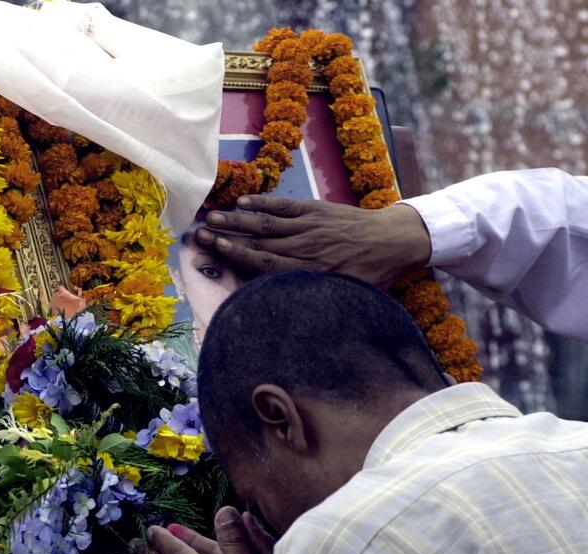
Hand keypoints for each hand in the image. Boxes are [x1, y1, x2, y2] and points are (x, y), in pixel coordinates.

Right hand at [194, 195, 431, 288]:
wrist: (394, 241)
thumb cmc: (369, 275)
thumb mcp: (346, 297)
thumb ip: (314, 300)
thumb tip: (284, 311)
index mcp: (310, 271)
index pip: (266, 262)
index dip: (238, 255)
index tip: (215, 249)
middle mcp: (306, 247)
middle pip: (259, 241)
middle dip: (227, 236)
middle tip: (199, 232)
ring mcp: (310, 225)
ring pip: (268, 222)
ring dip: (238, 219)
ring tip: (211, 215)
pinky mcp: (316, 210)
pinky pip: (285, 206)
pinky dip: (264, 203)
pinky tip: (243, 202)